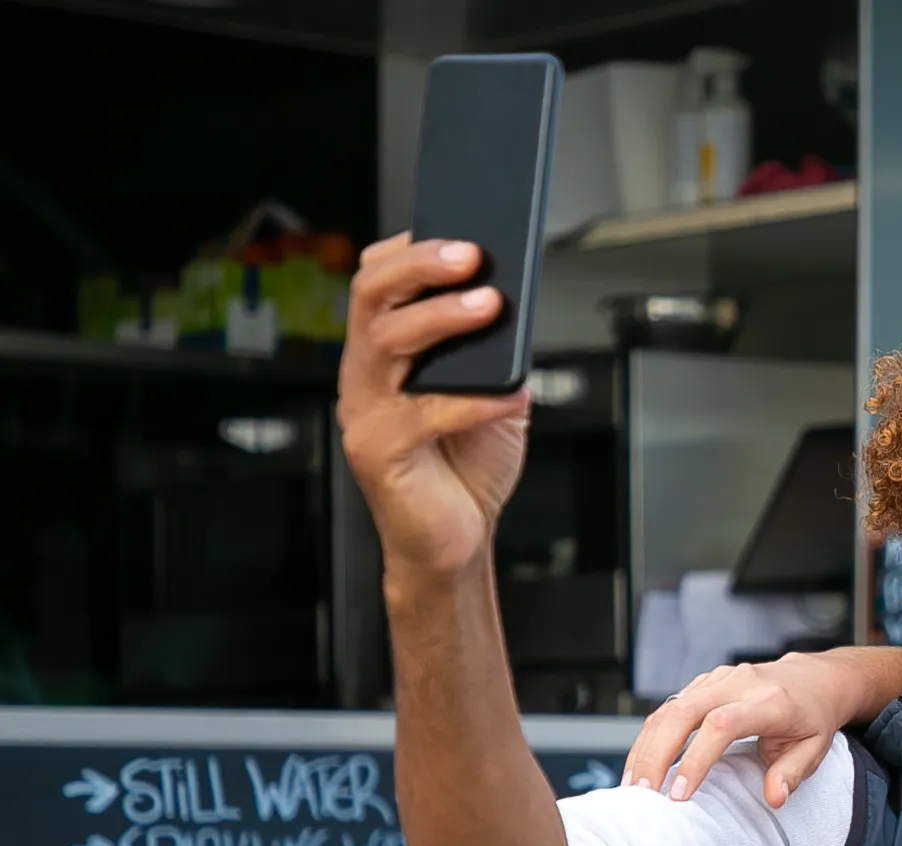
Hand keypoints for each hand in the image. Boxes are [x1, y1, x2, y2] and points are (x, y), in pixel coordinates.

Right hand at [337, 234, 530, 581]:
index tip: (460, 233)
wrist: (458, 539)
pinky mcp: (376, 451)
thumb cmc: (469, 465)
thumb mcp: (496, 395)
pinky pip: (420, 414)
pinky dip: (470, 401)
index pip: (376, 281)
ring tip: (489, 305)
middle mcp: (365, 374)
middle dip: (421, 267)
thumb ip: (499, 354)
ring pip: (386, 342)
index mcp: (385, 353)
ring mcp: (364, 411)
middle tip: (472, 256)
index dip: (411, 250)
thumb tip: (518, 305)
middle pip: (372, 296)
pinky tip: (507, 395)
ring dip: (442, 317)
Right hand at [624, 657, 854, 807]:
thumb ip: (793, 773)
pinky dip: (652, 734)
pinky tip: (643, 762)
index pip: (722, 725)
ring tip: (633, 783)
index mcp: (770, 701)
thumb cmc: (813, 716)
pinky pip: (670, 705)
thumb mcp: (815, 749)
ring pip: (670, 707)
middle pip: (684, 711)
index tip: (679, 794)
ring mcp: (720, 679)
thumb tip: (774, 798)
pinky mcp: (706, 682)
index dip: (696, 758)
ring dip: (647, 746)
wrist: (815, 678)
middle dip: (657, 754)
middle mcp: (740, 684)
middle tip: (642, 792)